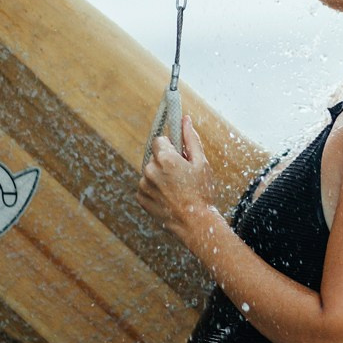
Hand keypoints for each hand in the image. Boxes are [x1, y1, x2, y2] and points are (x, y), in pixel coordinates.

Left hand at [137, 115, 215, 237]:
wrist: (195, 223)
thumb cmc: (202, 192)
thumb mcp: (201, 162)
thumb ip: (191, 139)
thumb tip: (185, 119)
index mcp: (165, 158)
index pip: (160, 140)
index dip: (171, 147)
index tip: (179, 156)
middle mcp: (150, 170)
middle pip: (155, 156)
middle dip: (166, 161)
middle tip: (182, 175)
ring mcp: (143, 185)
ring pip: (150, 171)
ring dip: (160, 175)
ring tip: (176, 189)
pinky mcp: (141, 198)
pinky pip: (146, 185)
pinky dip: (155, 188)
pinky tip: (169, 196)